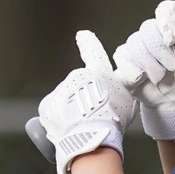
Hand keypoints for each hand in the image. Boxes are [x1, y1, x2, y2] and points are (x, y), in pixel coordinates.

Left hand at [37, 30, 139, 173]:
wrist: (92, 138)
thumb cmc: (114, 121)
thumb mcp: (127, 99)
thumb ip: (120, 88)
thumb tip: (119, 86)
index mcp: (98, 72)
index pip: (93, 51)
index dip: (88, 42)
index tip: (82, 35)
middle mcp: (76, 76)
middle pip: (79, 87)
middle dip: (83, 100)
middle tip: (92, 118)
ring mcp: (59, 90)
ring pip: (65, 101)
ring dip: (71, 112)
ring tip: (82, 128)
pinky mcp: (47, 105)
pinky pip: (54, 113)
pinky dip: (59, 121)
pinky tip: (69, 131)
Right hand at [113, 0, 174, 139]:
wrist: (174, 101)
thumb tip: (169, 16)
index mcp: (173, 26)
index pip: (166, 9)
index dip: (167, 22)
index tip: (173, 42)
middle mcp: (153, 32)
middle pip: (147, 28)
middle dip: (160, 51)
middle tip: (173, 66)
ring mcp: (137, 45)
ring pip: (135, 43)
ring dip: (151, 65)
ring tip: (161, 76)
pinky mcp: (124, 59)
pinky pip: (122, 58)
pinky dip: (135, 71)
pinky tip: (144, 78)